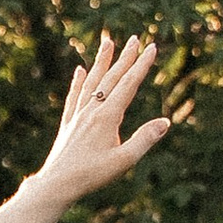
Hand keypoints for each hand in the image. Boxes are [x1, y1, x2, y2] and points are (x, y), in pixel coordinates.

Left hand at [28, 32, 172, 206]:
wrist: (56, 184)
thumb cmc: (91, 175)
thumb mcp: (124, 161)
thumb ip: (145, 139)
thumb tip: (165, 122)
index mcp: (107, 116)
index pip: (128, 84)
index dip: (141, 65)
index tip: (152, 47)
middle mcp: (91, 111)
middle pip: (111, 78)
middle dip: (124, 57)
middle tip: (134, 38)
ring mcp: (77, 116)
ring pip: (91, 82)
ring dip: (101, 61)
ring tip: (107, 42)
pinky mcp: (67, 124)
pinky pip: (74, 97)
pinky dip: (78, 82)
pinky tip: (79, 70)